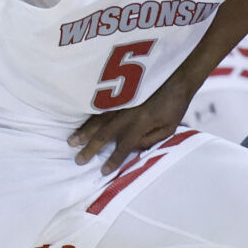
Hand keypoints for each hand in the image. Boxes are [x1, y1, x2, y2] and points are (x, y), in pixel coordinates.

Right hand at [70, 71, 193, 170]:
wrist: (176, 75)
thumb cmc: (174, 104)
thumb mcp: (169, 128)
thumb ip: (150, 140)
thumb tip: (132, 149)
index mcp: (141, 124)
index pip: (124, 147)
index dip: (113, 160)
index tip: (103, 171)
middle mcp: (127, 114)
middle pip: (105, 134)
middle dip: (90, 149)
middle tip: (78, 161)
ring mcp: (120, 102)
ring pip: (97, 119)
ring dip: (83, 132)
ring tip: (71, 142)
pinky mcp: (118, 93)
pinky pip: (99, 106)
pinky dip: (88, 116)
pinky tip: (78, 122)